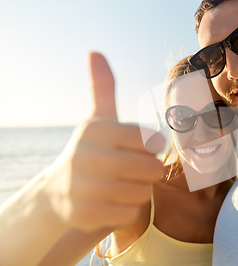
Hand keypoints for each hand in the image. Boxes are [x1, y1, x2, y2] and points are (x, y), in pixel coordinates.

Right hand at [43, 53, 164, 230]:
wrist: (57, 193)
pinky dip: (127, 210)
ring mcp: (82, 187)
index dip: (154, 148)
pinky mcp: (82, 214)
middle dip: (149, 173)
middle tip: (135, 172)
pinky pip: (129, 214)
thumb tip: (94, 51)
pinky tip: (112, 203)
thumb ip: (102, 88)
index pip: (151, 141)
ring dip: (139, 192)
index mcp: (96, 130)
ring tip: (123, 186)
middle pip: (151, 169)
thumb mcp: (97, 120)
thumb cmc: (91, 151)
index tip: (144, 149)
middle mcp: (86, 156)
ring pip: (142, 194)